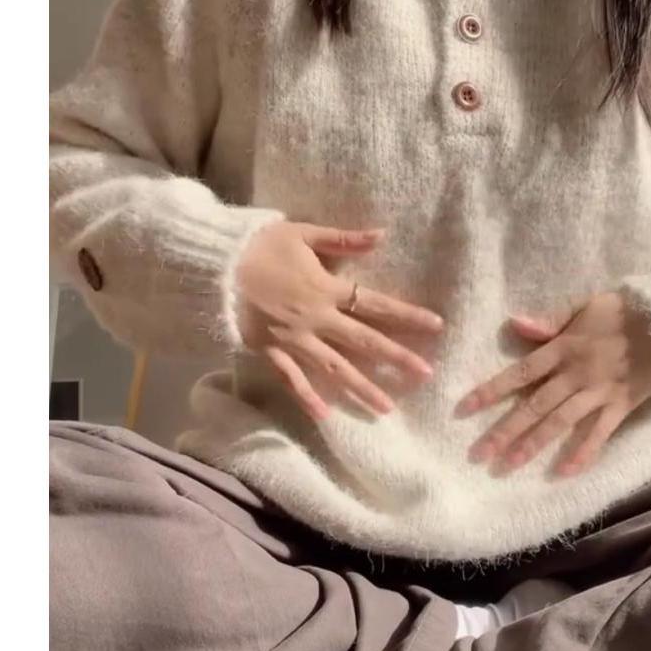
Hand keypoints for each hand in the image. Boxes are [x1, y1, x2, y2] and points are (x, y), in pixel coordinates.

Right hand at [235, 221, 442, 420]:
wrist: (213, 266)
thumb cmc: (259, 245)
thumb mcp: (303, 234)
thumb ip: (344, 240)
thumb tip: (382, 235)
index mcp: (327, 289)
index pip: (376, 305)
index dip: (407, 315)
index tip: (437, 326)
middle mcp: (317, 319)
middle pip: (364, 342)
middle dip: (397, 358)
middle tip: (426, 375)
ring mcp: (294, 340)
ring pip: (334, 369)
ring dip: (362, 389)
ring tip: (386, 409)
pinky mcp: (270, 352)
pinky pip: (291, 379)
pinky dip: (307, 397)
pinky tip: (325, 416)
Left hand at [457, 292, 650, 475]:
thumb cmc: (623, 311)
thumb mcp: (585, 304)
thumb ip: (551, 318)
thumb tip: (515, 323)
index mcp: (563, 348)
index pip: (520, 372)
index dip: (491, 390)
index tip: (464, 408)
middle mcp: (576, 373)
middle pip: (534, 405)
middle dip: (505, 430)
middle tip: (478, 454)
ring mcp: (599, 392)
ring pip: (560, 422)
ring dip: (534, 444)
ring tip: (507, 466)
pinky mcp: (621, 405)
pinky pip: (600, 433)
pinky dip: (584, 453)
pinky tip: (565, 473)